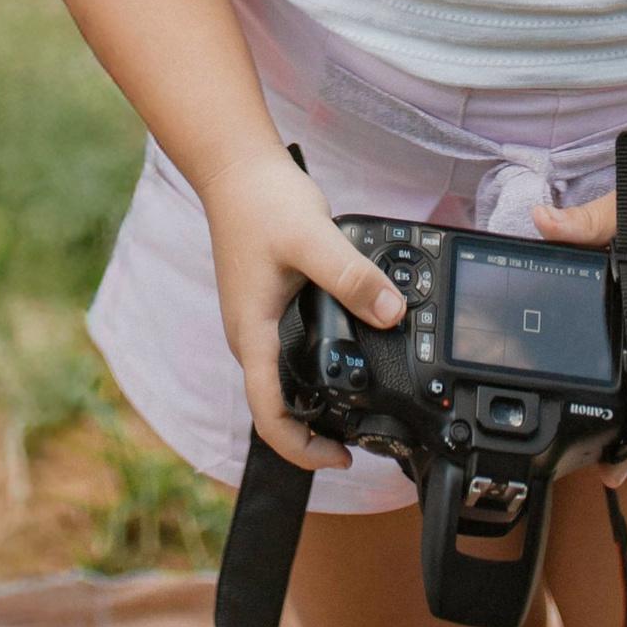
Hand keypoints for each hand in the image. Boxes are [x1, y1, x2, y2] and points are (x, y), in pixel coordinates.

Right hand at [198, 143, 408, 474]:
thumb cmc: (262, 202)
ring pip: (282, 379)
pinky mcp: (265, 305)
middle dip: (315, 431)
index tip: (342, 458)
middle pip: (276, 406)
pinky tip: (350, 346)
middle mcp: (250, 336)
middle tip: (363, 436)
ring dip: (315, 400)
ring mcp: (255, 321)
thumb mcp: (314, 239)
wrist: (235, 168)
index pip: (268, 416)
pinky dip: (315, 363)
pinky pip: (287, 350)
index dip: (302, 449)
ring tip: (360, 401)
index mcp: (253, 334)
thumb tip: (391, 313)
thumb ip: (352, 277)